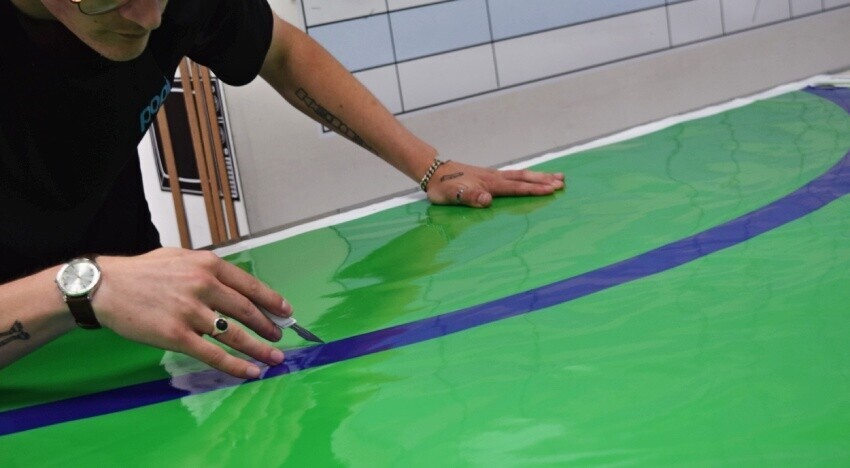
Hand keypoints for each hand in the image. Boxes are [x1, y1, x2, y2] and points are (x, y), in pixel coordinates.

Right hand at [91, 248, 292, 378]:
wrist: (104, 287)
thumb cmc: (141, 272)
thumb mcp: (180, 258)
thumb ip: (207, 269)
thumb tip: (234, 285)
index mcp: (207, 265)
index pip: (249, 285)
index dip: (271, 300)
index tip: (285, 311)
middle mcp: (203, 286)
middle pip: (246, 311)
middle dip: (268, 326)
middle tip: (279, 337)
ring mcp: (190, 312)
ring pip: (235, 335)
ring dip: (259, 349)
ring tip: (274, 358)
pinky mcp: (176, 336)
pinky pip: (213, 354)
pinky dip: (236, 365)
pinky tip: (250, 371)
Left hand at [425, 161, 564, 206]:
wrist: (432, 171)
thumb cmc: (442, 186)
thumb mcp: (453, 195)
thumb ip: (470, 197)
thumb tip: (487, 200)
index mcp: (489, 184)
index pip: (516, 187)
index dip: (534, 189)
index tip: (551, 190)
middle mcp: (494, 177)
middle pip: (523, 178)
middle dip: (543, 180)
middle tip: (562, 182)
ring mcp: (492, 176)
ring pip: (520, 175)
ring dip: (538, 176)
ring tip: (556, 176)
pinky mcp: (488, 177)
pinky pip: (513, 176)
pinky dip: (526, 177)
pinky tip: (530, 178)